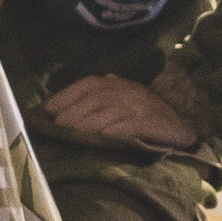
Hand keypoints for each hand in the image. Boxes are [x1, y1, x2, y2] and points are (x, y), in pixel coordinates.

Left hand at [44, 75, 197, 149]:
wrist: (176, 123)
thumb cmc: (137, 111)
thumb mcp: (112, 100)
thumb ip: (88, 101)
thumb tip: (53, 110)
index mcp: (109, 83)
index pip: (83, 87)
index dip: (63, 99)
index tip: (45, 113)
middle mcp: (121, 90)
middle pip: (91, 101)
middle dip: (72, 116)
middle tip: (57, 131)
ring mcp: (136, 105)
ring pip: (107, 113)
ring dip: (88, 125)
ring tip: (73, 137)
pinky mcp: (151, 122)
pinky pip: (129, 126)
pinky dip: (116, 131)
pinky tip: (103, 138)